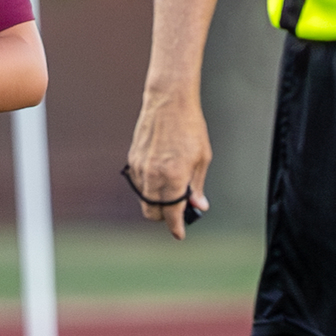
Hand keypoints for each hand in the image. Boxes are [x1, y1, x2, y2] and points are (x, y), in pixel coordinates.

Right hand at [126, 89, 210, 239]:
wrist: (168, 102)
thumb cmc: (189, 126)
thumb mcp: (202, 158)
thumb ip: (197, 185)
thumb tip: (198, 204)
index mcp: (174, 176)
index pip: (171, 213)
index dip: (176, 227)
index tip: (179, 233)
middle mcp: (153, 175)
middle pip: (152, 211)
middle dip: (164, 216)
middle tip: (178, 210)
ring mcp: (140, 167)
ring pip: (143, 199)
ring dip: (155, 202)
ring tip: (171, 190)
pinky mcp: (133, 159)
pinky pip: (138, 183)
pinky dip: (148, 187)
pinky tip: (160, 176)